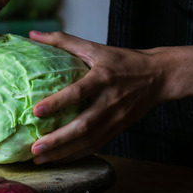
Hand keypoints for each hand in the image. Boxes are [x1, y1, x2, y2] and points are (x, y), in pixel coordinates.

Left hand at [28, 30, 167, 163]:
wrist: (159, 76)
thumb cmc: (123, 60)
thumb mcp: (95, 47)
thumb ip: (63, 40)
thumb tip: (32, 33)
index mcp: (103, 78)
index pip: (79, 92)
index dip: (58, 102)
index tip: (36, 111)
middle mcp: (110, 101)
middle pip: (83, 126)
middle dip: (58, 140)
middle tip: (34, 148)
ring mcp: (115, 119)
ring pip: (88, 141)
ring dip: (63, 153)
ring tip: (39, 159)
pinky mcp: (118, 129)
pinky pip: (95, 146)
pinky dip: (76, 155)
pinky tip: (58, 159)